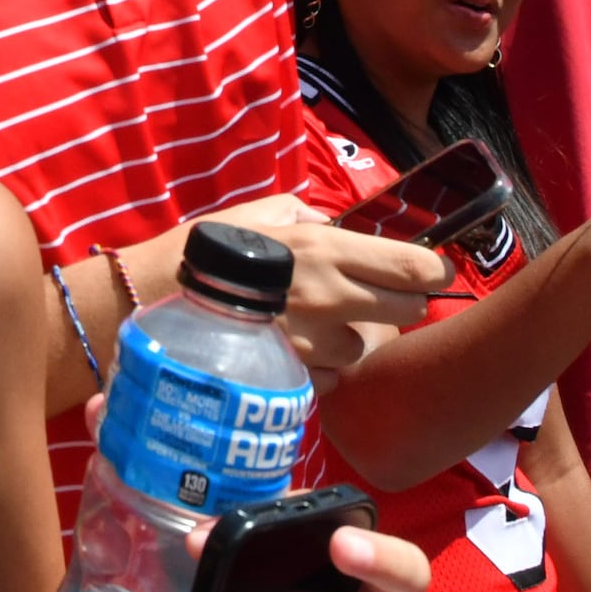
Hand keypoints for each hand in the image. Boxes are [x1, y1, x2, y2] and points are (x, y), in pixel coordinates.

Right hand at [190, 194, 452, 374]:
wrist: (156, 302)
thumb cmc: (208, 250)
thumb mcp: (261, 213)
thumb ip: (308, 216)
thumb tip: (334, 226)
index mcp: (327, 250)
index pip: (415, 266)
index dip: (434, 269)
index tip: (433, 269)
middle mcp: (331, 298)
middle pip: (409, 310)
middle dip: (401, 302)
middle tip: (377, 294)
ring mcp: (316, 344)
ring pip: (366, 346)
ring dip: (352, 336)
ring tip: (314, 323)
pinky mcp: (298, 378)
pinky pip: (331, 374)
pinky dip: (320, 365)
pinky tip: (292, 347)